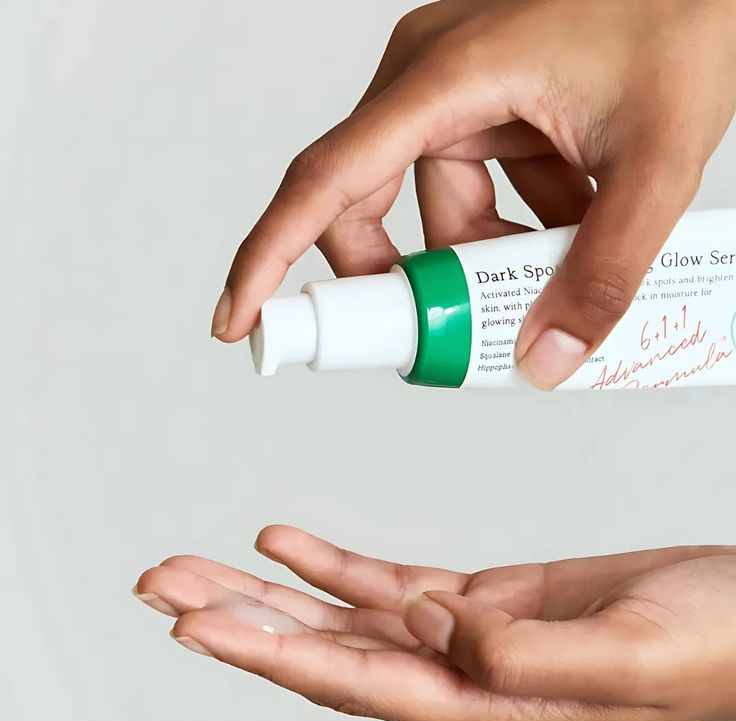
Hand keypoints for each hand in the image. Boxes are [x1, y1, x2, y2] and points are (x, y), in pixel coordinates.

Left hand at [134, 526, 735, 720]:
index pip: (350, 683)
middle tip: (166, 587)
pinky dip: (332, 560)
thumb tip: (431, 628)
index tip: (195, 626)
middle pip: (321, 650)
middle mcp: (457, 676)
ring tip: (200, 567)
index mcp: (486, 706)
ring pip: (341, 613)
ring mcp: (463, 634)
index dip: (267, 654)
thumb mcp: (630, 658)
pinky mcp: (480, 597)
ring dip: (267, 588)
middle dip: (238, 617)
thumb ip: (524, 660)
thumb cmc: (713, 644)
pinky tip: (286, 541)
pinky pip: (387, 579)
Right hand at [211, 0, 735, 388]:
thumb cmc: (683, 15)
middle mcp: (426, 82)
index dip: (269, 257)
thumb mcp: (655, 161)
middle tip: (449, 332)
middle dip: (409, 280)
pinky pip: (471, 188)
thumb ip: (604, 271)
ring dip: (482, 258)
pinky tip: (568, 227)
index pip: (325, 181)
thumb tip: (545, 358)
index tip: (241, 319)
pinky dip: (509, 228)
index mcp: (441, 78)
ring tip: (553, 272)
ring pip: (433, 209)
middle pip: (366, 208)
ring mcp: (451, 93)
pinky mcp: (480, 107)